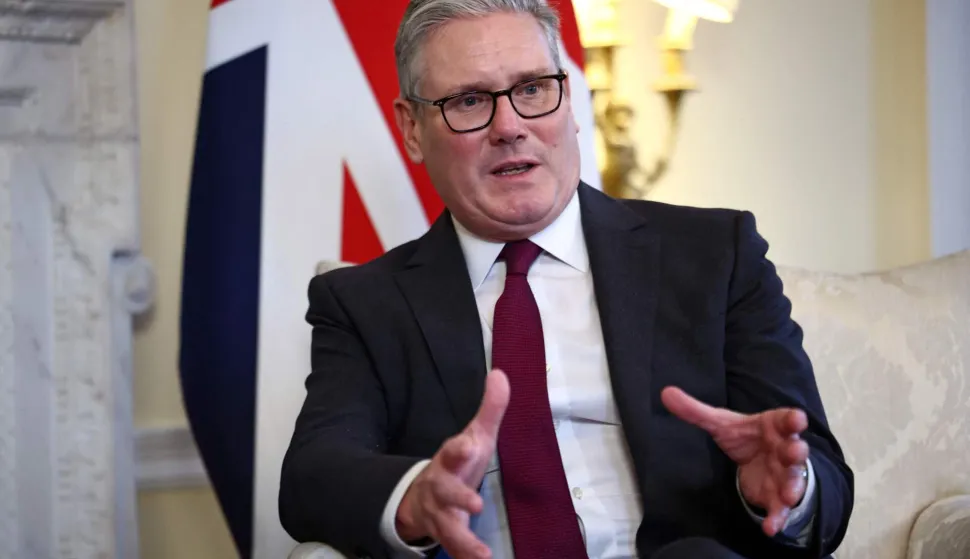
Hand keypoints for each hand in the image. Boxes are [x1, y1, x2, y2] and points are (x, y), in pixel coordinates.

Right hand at [396, 369, 509, 558]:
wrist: (422, 495)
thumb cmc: (458, 463)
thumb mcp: (475, 436)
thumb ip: (490, 409)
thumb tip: (501, 373)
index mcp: (451, 459)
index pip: (453, 450)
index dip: (458, 448)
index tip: (468, 444)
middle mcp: (441, 486)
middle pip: (444, 490)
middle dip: (457, 495)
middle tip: (476, 504)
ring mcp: (439, 512)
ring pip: (446, 526)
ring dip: (462, 540)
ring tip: (481, 554)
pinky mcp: (444, 533)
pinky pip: (453, 549)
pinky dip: (465, 556)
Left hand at [660, 387, 809, 536]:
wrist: (758, 461)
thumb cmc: (745, 436)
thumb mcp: (720, 423)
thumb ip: (695, 411)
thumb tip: (665, 393)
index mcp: (773, 426)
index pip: (786, 419)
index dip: (792, 419)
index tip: (796, 418)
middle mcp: (784, 449)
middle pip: (795, 449)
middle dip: (796, 451)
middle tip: (795, 451)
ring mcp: (784, 474)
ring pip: (792, 480)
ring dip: (792, 487)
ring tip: (788, 495)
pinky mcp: (777, 496)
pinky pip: (780, 509)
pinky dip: (777, 518)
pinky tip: (769, 528)